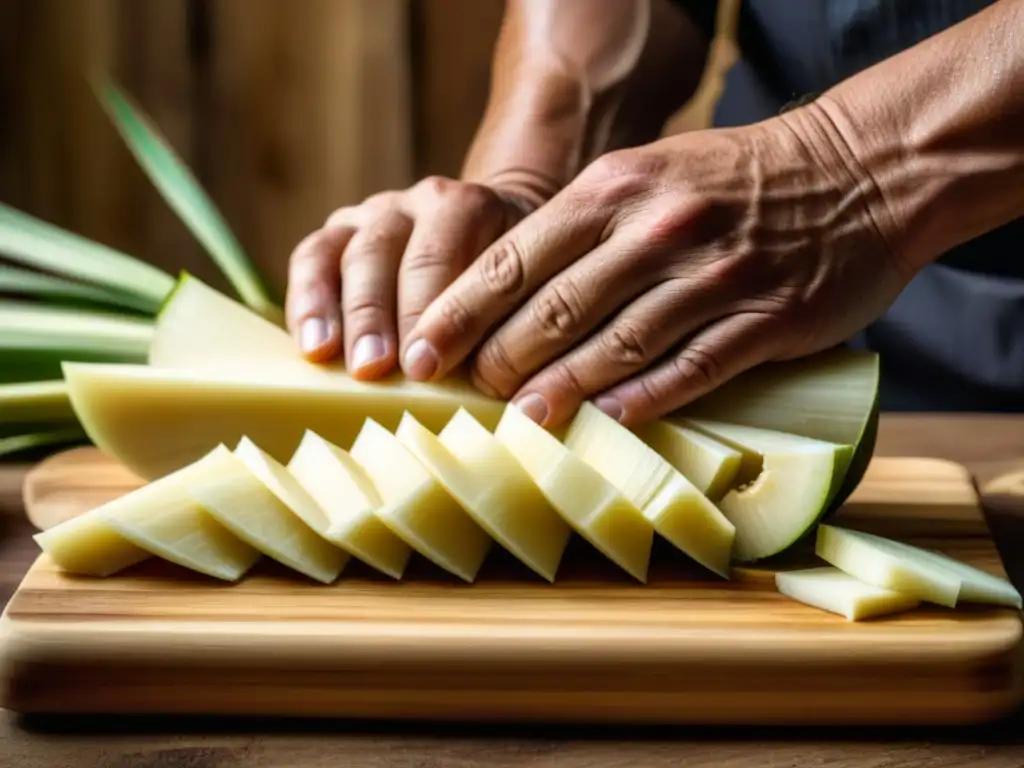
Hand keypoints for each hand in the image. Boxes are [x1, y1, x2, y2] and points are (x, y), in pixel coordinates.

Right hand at [284, 176, 540, 377]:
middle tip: (373, 368)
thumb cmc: (513, 289)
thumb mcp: (523, 295)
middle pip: (388, 250)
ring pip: (350, 253)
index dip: (430, 311)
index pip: (443, 254)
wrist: (499, 238)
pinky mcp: (340, 232)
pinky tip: (310, 346)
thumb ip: (508, 327)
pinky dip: (306, 301)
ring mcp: (378, 213)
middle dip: (378, 314)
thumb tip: (500, 389)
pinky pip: (312, 258)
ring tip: (331, 359)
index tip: (425, 367)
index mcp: (471, 208)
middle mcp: (421, 202)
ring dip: (341, 312)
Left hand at [400, 104, 913, 426]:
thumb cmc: (733, 184)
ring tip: (521, 420)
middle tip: (468, 395)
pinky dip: (643, 398)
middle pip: (554, 308)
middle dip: (500, 359)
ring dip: (560, 388)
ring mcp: (712, 275)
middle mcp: (655, 228)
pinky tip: (607, 421)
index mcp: (614, 189)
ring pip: (615, 343)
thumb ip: (581, 230)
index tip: (419, 356)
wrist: (858, 172)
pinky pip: (690, 367)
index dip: (458, 314)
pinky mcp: (764, 318)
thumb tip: (504, 300)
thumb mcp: (647, 176)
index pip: (513, 259)